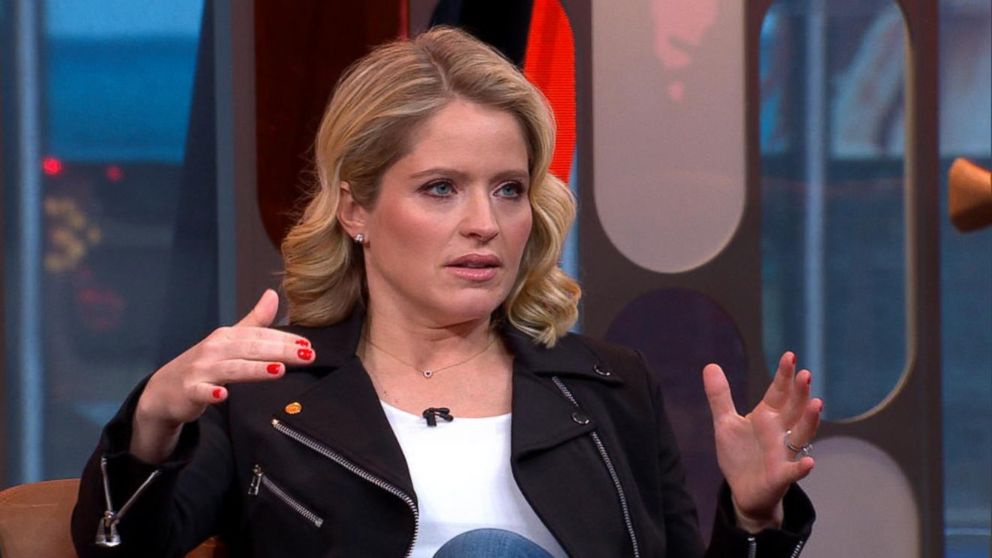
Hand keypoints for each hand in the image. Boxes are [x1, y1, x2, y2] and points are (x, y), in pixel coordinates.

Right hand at [130, 290, 313, 461]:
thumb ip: (254, 321)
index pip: (260, 335)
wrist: (165, 389)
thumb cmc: (204, 364)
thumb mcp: (229, 340)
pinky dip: (211, 392)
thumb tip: (273, 294)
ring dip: (254, 369)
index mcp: (227, 337)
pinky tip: (223, 395)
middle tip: (306, 355)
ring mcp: (201, 370)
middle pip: (251, 348)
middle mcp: (215, 349)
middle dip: (280, 351)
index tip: (308, 345)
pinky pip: (201, 391)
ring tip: (279, 370)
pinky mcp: (189, 391)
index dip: (285, 339)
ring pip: (231, 368)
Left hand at [703, 352, 822, 531]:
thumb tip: (710, 365)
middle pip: (793, 408)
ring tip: (817, 404)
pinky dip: (801, 467)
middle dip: (800, 392)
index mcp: (767, 416)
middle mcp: (780, 431)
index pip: (778, 392)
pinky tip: (809, 462)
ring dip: (809, 420)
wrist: (743, 490)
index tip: (790, 355)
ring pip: (801, 434)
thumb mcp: (725, 423)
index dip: (784, 375)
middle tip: (805, 374)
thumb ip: (720, 396)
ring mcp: (783, 453)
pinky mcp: (781, 476)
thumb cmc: (740, 454)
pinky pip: (793, 471)